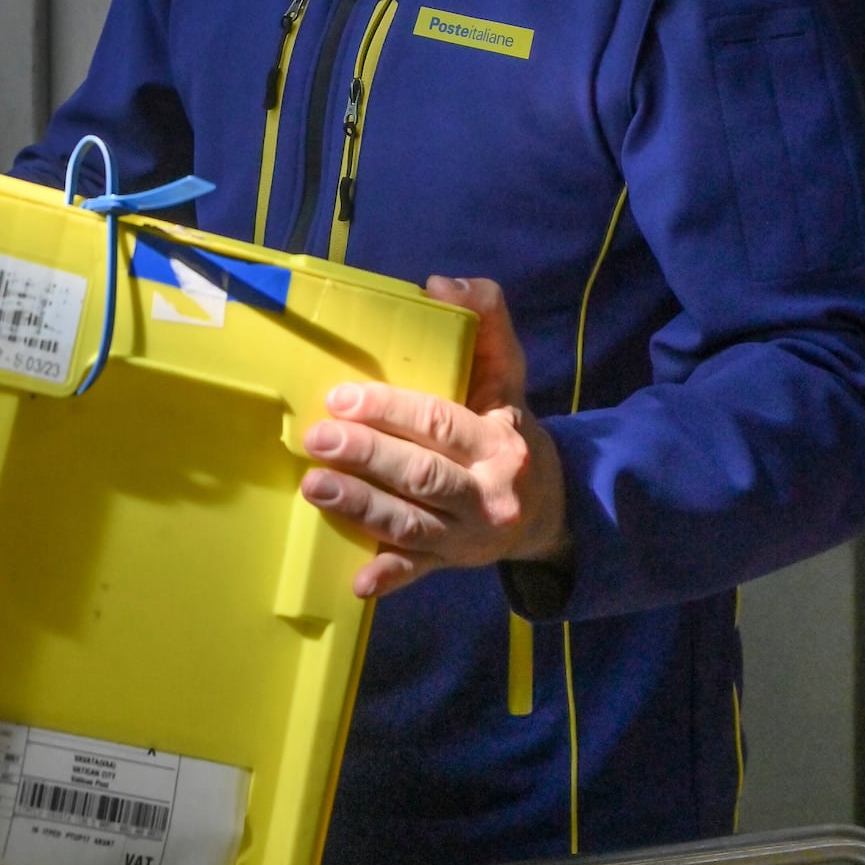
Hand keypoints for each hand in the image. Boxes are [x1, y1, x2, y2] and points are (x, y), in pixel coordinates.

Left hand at [300, 275, 569, 598]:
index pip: (440, 422)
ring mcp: (468, 537)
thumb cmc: (509, 427)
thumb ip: (485, 319)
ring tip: (315, 486)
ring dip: (361, 507)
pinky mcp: (451, 564)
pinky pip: (417, 572)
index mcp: (499, 442)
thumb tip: (440, 284)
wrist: (550, 507)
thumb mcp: (508, 372)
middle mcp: (488, 494)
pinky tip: (357, 580)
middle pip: (421, 475)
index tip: (342, 397)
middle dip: (367, 457)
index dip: (390, 409)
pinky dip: (389, 577)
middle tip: (318, 438)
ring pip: (411, 524)